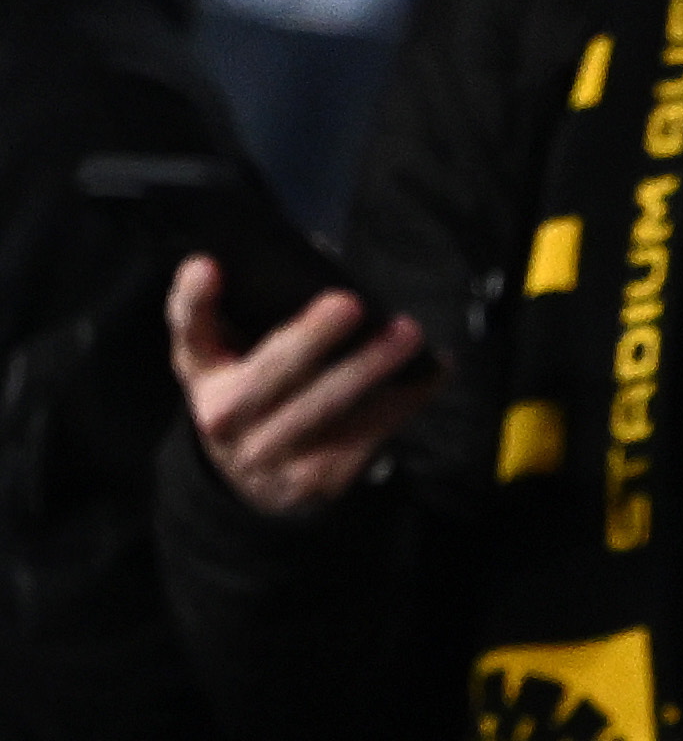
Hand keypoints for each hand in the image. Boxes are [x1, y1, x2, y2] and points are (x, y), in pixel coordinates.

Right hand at [165, 256, 432, 517]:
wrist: (254, 485)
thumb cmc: (252, 397)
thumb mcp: (231, 360)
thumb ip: (253, 314)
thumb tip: (321, 256)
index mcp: (203, 374)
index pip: (190, 331)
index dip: (195, 299)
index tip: (207, 265)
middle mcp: (225, 416)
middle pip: (271, 373)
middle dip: (313, 338)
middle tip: (350, 303)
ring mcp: (269, 453)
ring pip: (328, 406)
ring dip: (374, 367)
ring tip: (408, 333)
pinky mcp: (316, 477)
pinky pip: (368, 432)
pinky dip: (406, 398)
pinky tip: (433, 371)